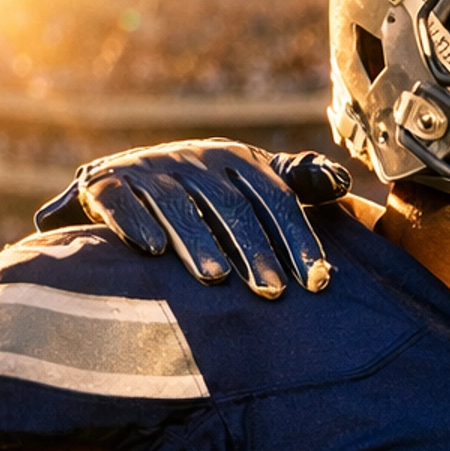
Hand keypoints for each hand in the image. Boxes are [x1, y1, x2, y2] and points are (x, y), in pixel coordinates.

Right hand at [35, 141, 350, 297]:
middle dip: (254, 249)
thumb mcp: (250, 182)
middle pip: (231, 205)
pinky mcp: (106, 183)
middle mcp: (195, 159)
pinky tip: (152, 252)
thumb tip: (343, 182)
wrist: (121, 183)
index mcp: (236, 160)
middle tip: (273, 291)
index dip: (298, 237)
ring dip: (198, 241)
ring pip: (178, 205)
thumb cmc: (203, 193)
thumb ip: (296, 183)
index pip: (276, 198)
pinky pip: (121, 200)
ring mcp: (149, 169)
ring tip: (216, 278)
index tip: (318, 279)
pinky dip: (135, 222)